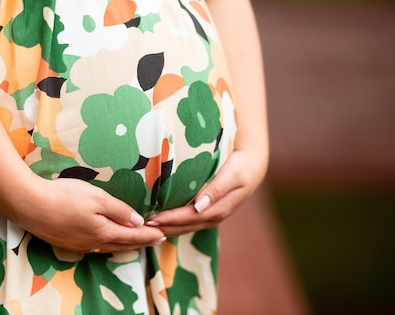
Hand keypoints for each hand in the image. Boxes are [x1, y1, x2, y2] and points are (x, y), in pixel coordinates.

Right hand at [0, 176, 166, 253]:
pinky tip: (105, 239)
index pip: (133, 236)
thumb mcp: (98, 198)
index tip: (163, 235)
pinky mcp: (66, 242)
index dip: (149, 235)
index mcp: (104, 232)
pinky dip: (107, 243)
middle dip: (141, 242)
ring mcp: (78, 245)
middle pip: (123, 244)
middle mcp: (93, 243)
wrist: (30, 205)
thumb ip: (119, 210)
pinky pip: (94, 247)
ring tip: (135, 241)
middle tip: (155, 240)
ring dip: (125, 244)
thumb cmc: (64, 197)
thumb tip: (139, 221)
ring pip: (108, 247)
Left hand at [146, 149, 265, 236]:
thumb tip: (200, 206)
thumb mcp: (233, 174)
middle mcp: (213, 216)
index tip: (152, 219)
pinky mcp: (207, 213)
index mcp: (219, 208)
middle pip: (185, 226)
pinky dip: (173, 223)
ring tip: (145, 227)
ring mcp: (210, 216)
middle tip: (141, 226)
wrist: (253, 166)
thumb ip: (216, 189)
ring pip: (185, 227)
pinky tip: (159, 222)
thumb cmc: (242, 166)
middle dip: (164, 228)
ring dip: (166, 228)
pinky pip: (188, 222)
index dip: (171, 220)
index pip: (190, 217)